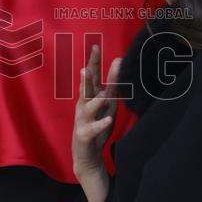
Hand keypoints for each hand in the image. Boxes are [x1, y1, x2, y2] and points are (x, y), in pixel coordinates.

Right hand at [72, 45, 120, 179]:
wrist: (87, 155)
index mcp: (89, 96)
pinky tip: (108, 120)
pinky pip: (92, 129)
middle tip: (88, 66)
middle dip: (88, 76)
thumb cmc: (97, 125)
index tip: (95, 46)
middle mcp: (83, 105)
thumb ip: (113, 84)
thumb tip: (118, 61)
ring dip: (95, 100)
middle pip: (86, 88)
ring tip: (103, 93)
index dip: (93, 62)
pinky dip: (100, 124)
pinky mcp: (84, 135)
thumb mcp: (109, 103)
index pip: (92, 76)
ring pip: (87, 108)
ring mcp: (82, 120)